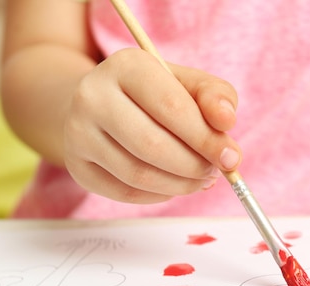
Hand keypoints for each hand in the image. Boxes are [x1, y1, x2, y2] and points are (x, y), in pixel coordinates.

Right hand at [63, 48, 241, 203]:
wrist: (96, 105)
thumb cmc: (150, 94)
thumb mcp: (184, 82)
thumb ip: (214, 95)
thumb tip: (227, 122)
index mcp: (124, 66)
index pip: (172, 107)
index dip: (206, 138)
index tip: (232, 157)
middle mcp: (92, 97)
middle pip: (152, 146)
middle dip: (193, 166)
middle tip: (215, 171)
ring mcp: (78, 133)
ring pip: (138, 174)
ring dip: (180, 185)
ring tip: (199, 179)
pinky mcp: (77, 165)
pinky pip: (125, 192)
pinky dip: (159, 195)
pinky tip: (173, 185)